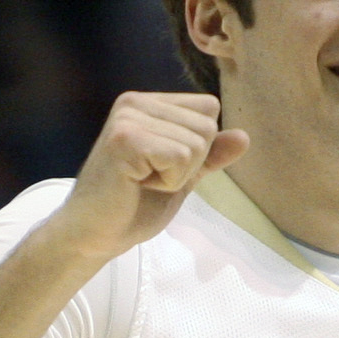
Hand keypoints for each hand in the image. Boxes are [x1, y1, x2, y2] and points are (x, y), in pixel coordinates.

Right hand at [52, 92, 248, 260]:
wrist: (94, 235)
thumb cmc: (133, 206)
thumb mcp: (182, 176)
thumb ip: (210, 155)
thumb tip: (244, 137)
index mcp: (148, 103)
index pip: (209, 109)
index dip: (199, 149)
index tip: (160, 167)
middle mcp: (136, 102)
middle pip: (207, 126)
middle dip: (189, 165)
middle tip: (149, 178)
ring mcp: (128, 118)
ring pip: (197, 143)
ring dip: (176, 176)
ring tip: (141, 182)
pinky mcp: (125, 139)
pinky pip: (180, 157)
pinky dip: (168, 181)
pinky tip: (137, 184)